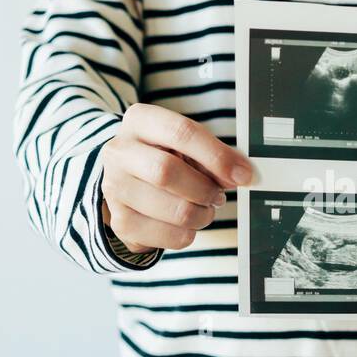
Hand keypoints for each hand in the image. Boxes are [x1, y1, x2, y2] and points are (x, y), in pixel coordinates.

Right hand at [101, 104, 252, 253]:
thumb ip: (213, 155)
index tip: (242, 175)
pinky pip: (169, 236)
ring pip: (174, 209)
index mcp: (140, 121)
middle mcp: (119, 152)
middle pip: (167, 172)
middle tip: (219, 196)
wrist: (129, 183)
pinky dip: (189, 233)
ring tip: (205, 209)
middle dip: (204, 189)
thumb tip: (242, 173)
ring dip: (202, 214)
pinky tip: (186, 223)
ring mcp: (114, 188)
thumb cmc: (165, 158)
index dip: (217, 156)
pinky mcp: (121, 222)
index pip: (181, 132)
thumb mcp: (186, 146)